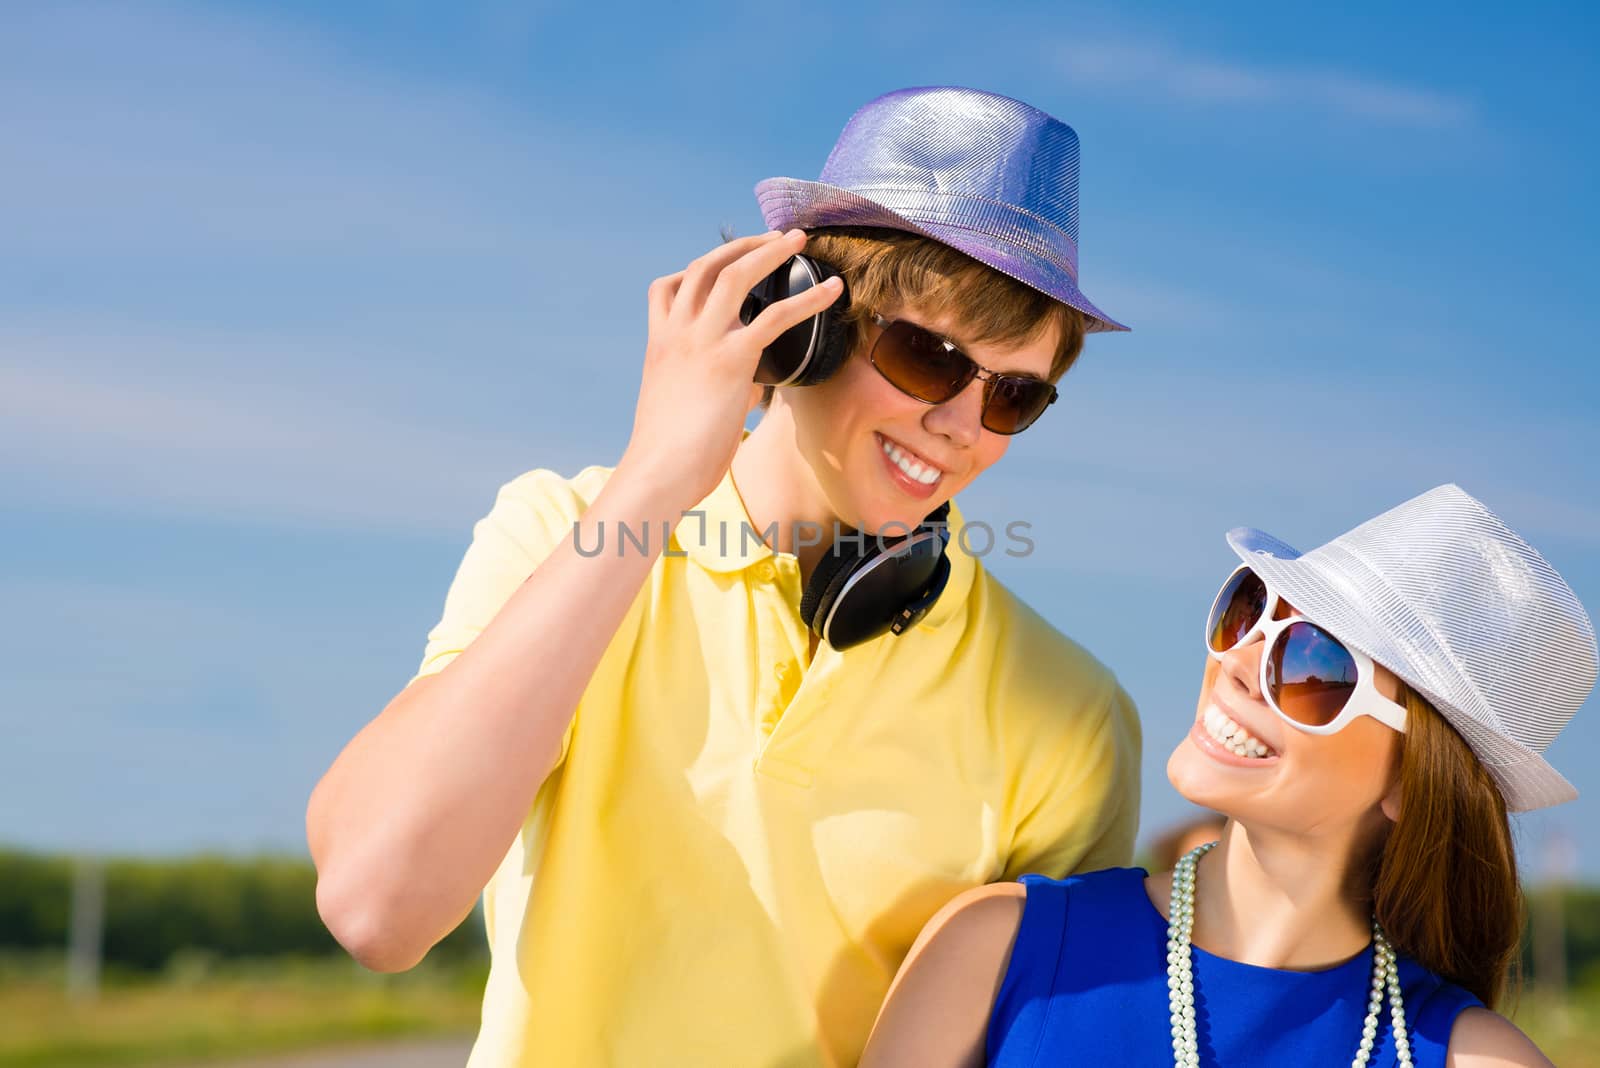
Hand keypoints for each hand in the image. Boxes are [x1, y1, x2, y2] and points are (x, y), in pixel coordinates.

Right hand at [617, 229, 844, 510]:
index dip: (695, 269)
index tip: (723, 263)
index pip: (667, 286)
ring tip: (799, 239)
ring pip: (735, 274)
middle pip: (706, 267)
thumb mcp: (679, 409)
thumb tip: (742, 392)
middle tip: (775, 237)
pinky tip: (833, 290)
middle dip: (742, 245)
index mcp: (659, 343)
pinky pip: (775, 317)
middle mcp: (678, 332)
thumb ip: (707, 388)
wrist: (658, 471)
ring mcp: (702, 341)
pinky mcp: (731, 359)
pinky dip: (809, 299)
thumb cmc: (668, 454)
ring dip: (770, 250)